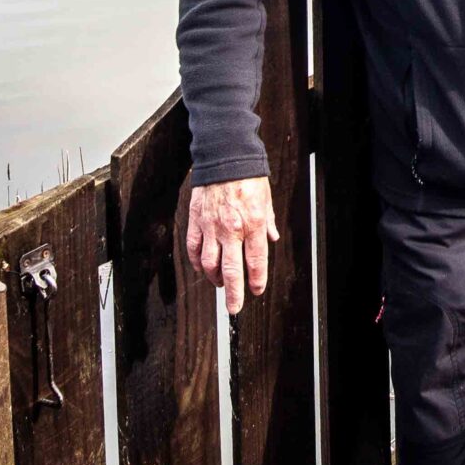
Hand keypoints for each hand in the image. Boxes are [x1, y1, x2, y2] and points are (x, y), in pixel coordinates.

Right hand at [185, 175, 277, 314]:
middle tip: (234, 308)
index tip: (256, 291)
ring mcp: (211, 226)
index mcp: (252, 224)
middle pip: (230, 270)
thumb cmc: (247, 176)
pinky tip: (202, 267)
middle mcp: (231, 229)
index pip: (255, 261)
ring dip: (214, 279)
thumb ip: (267, 222)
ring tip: (219, 285)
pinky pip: (193, 248)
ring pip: (209, 263)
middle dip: (233, 293)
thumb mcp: (266, 198)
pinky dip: (197, 262)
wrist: (224, 156)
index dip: (256, 280)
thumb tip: (271, 239)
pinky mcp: (196, 221)